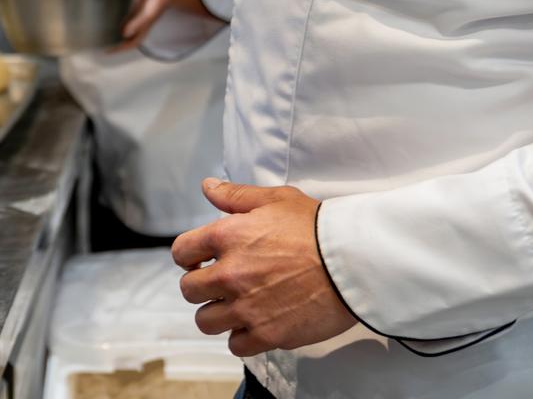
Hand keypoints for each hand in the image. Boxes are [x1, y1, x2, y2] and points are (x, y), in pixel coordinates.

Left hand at [111, 0, 211, 50]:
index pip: (149, 13)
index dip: (138, 23)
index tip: (125, 32)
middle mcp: (153, 12)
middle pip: (142, 34)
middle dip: (125, 44)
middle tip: (106, 48)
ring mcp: (148, 19)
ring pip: (137, 39)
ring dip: (122, 46)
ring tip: (100, 49)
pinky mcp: (143, 21)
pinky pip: (134, 35)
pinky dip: (122, 42)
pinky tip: (105, 44)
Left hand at [173, 179, 355, 358]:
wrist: (350, 261)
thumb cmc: (315, 226)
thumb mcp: (275, 198)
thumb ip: (236, 196)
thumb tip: (208, 187)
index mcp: (228, 236)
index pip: (182, 252)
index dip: (189, 255)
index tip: (200, 260)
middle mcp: (231, 273)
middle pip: (189, 290)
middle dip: (200, 285)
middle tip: (219, 283)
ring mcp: (247, 307)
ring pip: (206, 321)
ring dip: (217, 313)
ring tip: (235, 304)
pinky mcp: (267, 333)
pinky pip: (235, 345)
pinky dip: (241, 336)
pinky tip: (254, 321)